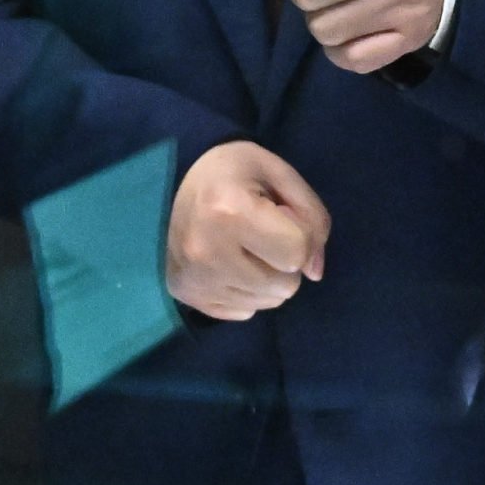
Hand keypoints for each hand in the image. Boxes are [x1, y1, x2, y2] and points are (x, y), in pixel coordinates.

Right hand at [165, 139, 329, 320]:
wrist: (170, 180)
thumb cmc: (232, 173)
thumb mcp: (279, 174)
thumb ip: (312, 216)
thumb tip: (314, 273)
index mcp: (229, 211)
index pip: (296, 253)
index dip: (301, 235)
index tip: (280, 216)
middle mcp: (206, 251)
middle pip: (285, 285)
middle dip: (285, 261)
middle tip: (261, 233)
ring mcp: (194, 278)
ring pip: (267, 302)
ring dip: (268, 278)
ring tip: (245, 248)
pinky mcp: (186, 295)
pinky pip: (244, 312)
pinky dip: (247, 292)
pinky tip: (229, 263)